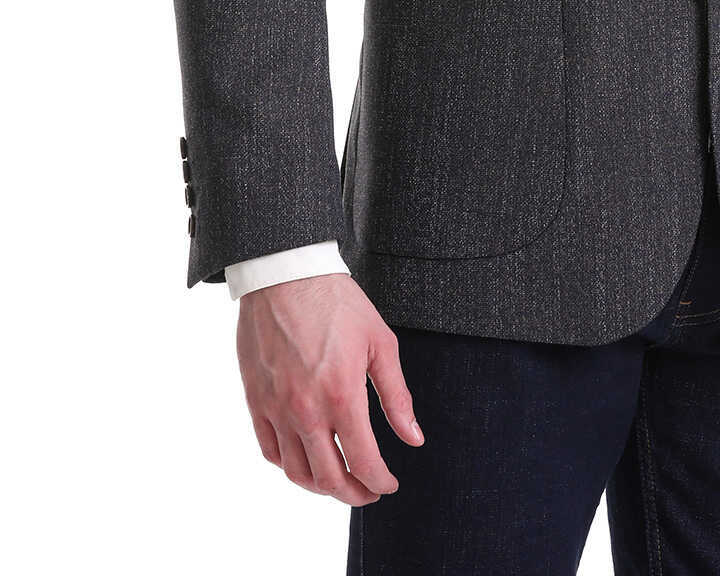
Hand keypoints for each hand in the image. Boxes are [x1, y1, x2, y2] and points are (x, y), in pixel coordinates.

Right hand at [236, 272, 423, 503]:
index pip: (363, 461)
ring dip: (321, 488)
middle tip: (369, 491)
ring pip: (297, 472)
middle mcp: (306, 410)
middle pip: (329, 478)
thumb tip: (414, 439)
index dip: (380, 481)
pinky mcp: (256, 402)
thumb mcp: (380, 343)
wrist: (285, 275)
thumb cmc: (337, 302)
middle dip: (354, 494)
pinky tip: (307, 460)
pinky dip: (290, 466)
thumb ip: (397, 396)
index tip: (389, 484)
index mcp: (342, 395)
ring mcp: (276, 409)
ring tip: (340, 482)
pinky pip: (270, 451)